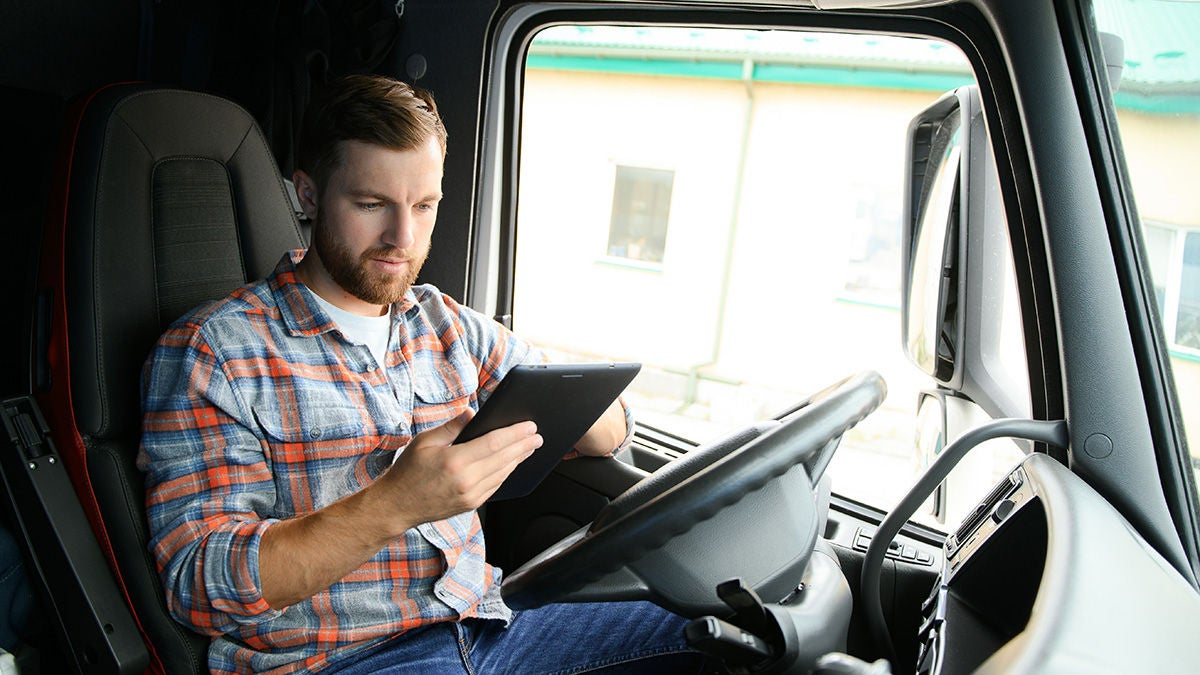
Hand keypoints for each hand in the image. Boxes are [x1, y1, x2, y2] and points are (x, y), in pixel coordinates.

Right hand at [375, 412, 542, 530]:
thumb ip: (452, 426)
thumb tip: (472, 413)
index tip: (529, 426)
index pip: (494, 444)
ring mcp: (470, 495)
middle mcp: (466, 480)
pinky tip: (512, 463)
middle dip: (524, 445)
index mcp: (454, 461)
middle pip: (504, 459)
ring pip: (503, 473)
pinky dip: (506, 472)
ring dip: (518, 459)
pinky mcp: (471, 504)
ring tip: (529, 447)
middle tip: (537, 436)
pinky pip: (495, 485)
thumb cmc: (408, 472)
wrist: (397, 506)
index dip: (515, 434)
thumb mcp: (425, 441)